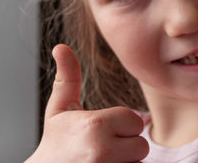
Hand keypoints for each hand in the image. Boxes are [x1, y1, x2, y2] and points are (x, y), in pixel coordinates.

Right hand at [26, 44, 148, 162]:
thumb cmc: (55, 143)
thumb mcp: (59, 109)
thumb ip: (67, 77)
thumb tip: (61, 46)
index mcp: (94, 126)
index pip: (135, 121)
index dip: (121, 125)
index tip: (101, 130)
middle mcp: (102, 151)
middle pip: (141, 145)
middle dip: (126, 146)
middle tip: (101, 147)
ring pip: (138, 162)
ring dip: (126, 161)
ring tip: (102, 161)